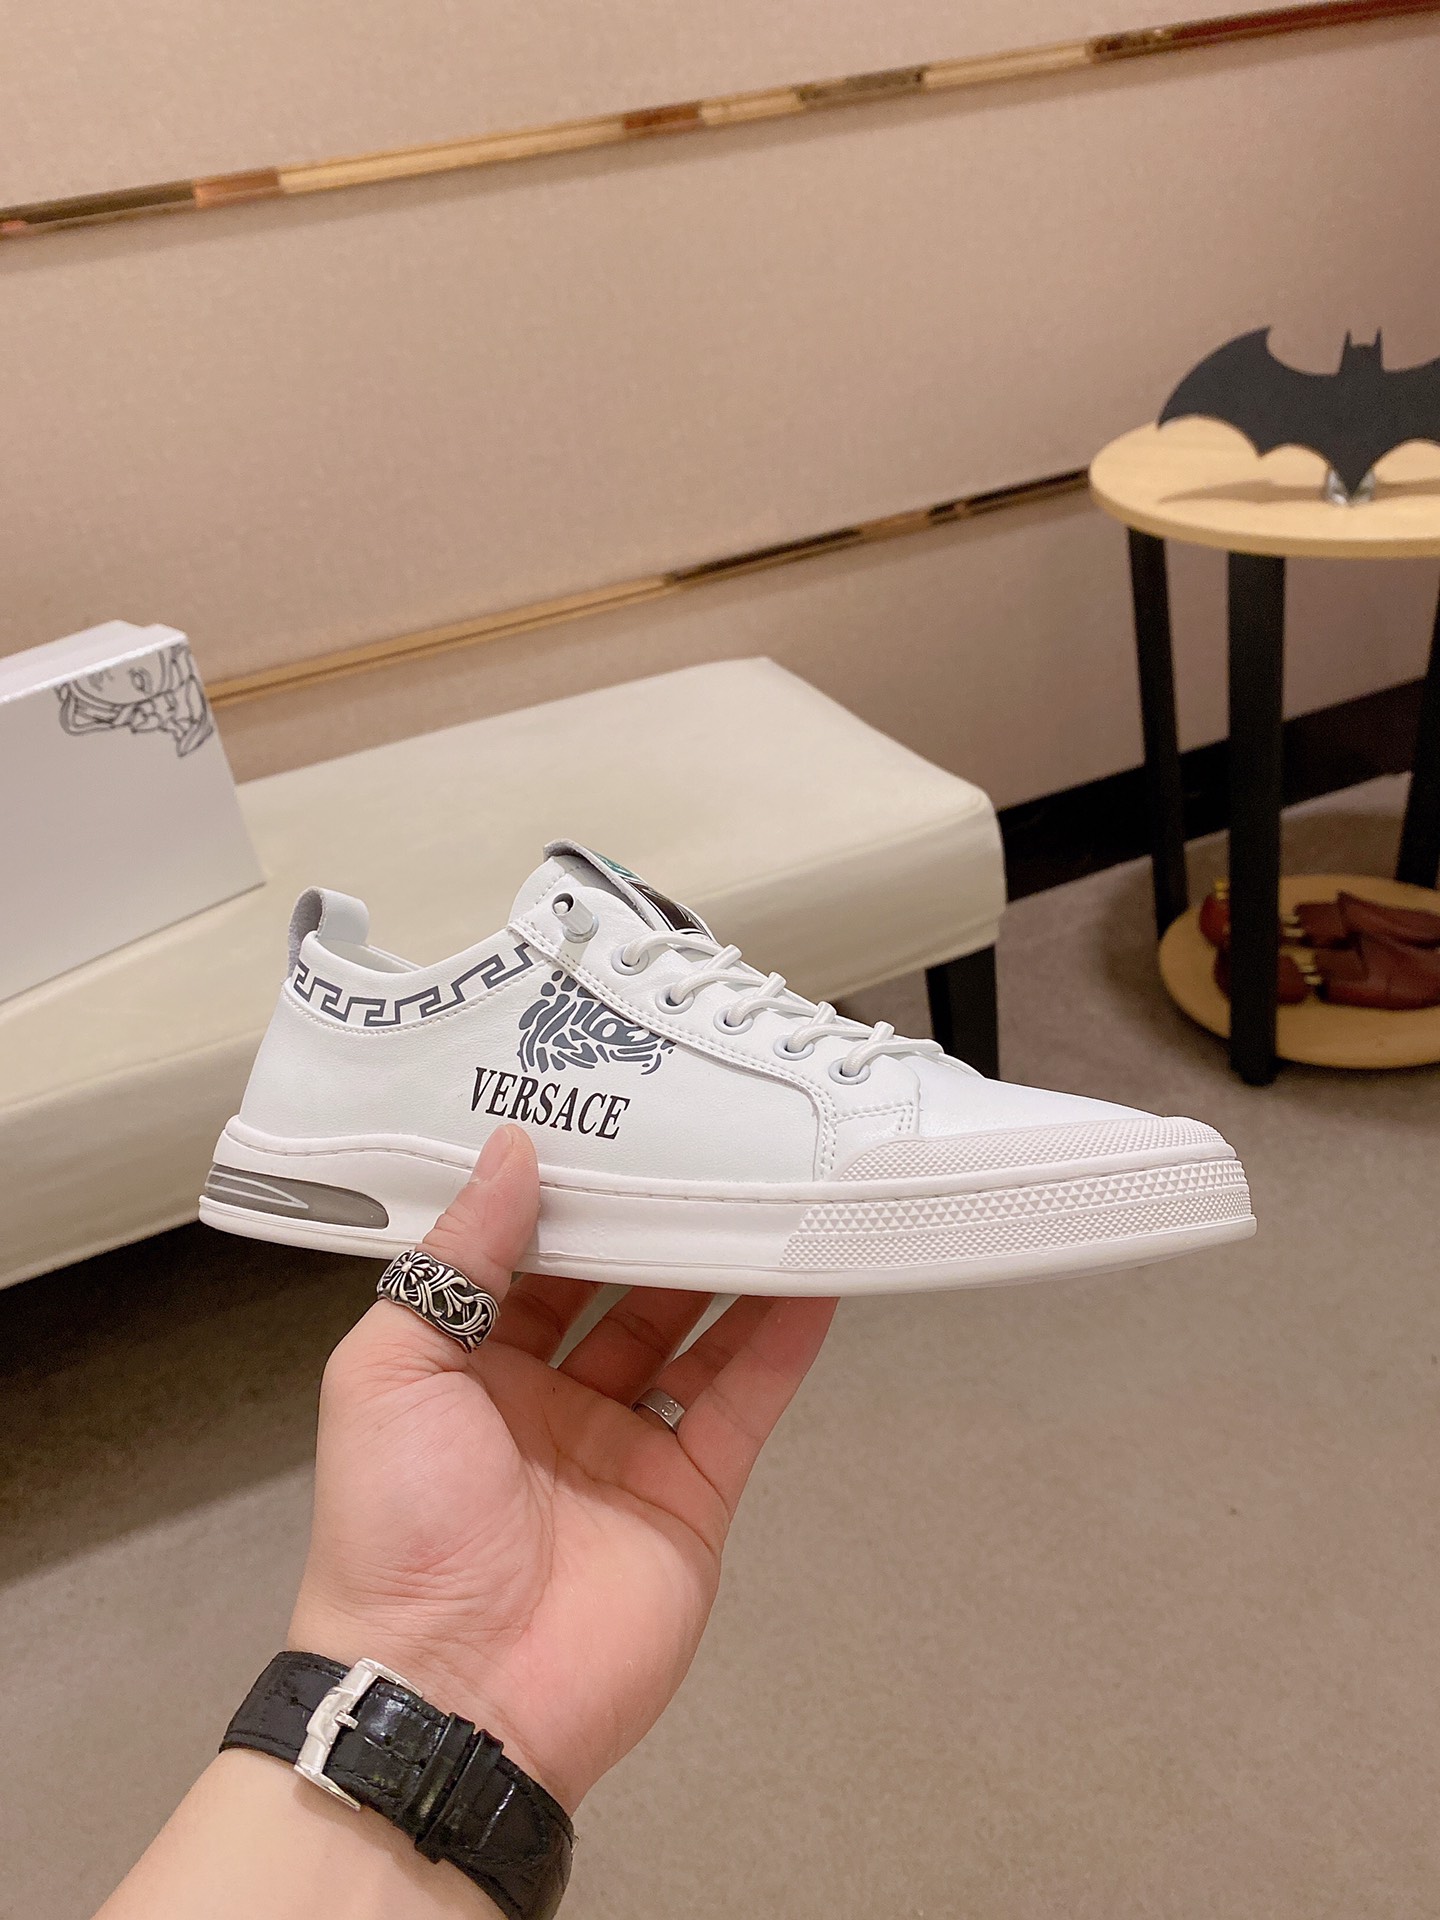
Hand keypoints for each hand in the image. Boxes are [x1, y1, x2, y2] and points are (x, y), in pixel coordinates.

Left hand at [289, 1124, 835, 1813]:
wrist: (456, 1694)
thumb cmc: (396, 1530)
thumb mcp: (388, 1371)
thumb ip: (454, 1259)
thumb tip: (510, 1153)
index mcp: (466, 1367)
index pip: (526, 1259)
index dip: (566, 1196)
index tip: (609, 1124)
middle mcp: (548, 1399)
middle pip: (619, 1289)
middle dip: (658, 1224)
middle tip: (707, 1143)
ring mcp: (624, 1446)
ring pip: (690, 1335)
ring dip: (730, 1269)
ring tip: (776, 1191)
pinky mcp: (690, 1492)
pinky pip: (741, 1402)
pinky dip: (780, 1344)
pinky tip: (815, 1281)